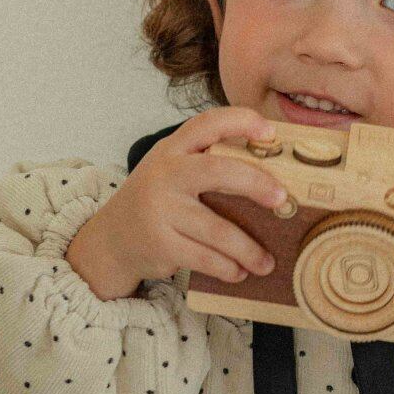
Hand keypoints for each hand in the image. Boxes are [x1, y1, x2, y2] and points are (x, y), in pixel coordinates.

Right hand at [67, 107, 288, 300]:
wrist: (111, 240)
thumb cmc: (157, 202)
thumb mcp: (171, 171)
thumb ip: (206, 163)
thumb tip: (271, 173)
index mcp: (173, 150)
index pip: (207, 124)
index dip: (240, 121)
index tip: (270, 131)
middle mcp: (165, 174)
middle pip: (217, 171)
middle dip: (256, 183)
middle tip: (282, 200)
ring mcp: (161, 210)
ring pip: (217, 229)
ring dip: (248, 249)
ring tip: (266, 262)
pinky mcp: (161, 243)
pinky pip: (205, 258)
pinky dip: (228, 268)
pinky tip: (239, 272)